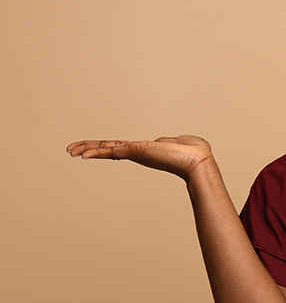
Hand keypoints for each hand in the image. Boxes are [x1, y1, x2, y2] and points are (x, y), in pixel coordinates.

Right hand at [66, 135, 214, 180]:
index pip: (118, 147)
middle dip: (89, 149)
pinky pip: (113, 151)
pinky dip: (98, 152)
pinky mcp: (138, 152)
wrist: (198, 160)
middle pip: (108, 149)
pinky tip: (83, 155)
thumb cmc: (193, 152)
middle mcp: (138, 153)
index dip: (103, 148)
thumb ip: (167, 142)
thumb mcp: (176, 142)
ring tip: (70, 151)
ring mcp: (137, 153)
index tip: (89, 149)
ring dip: (88, 149)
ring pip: (107, 149)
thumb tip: (166, 141)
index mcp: (145, 150)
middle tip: (70, 150)